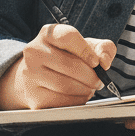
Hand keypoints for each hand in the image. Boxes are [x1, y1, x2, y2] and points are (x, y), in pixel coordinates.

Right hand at [0, 23, 115, 110]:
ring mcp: (30, 74)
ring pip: (65, 85)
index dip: (86, 51)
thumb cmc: (67, 58)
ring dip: (85, 90)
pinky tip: (80, 96)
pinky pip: (59, 101)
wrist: (39, 75)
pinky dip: (76, 101)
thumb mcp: (85, 47)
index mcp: (48, 34)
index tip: (97, 63)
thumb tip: (104, 61)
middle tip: (99, 81)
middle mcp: (34, 51)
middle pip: (69, 65)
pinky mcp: (32, 95)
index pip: (69, 37)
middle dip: (91, 76)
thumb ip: (102, 48)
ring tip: (90, 89)